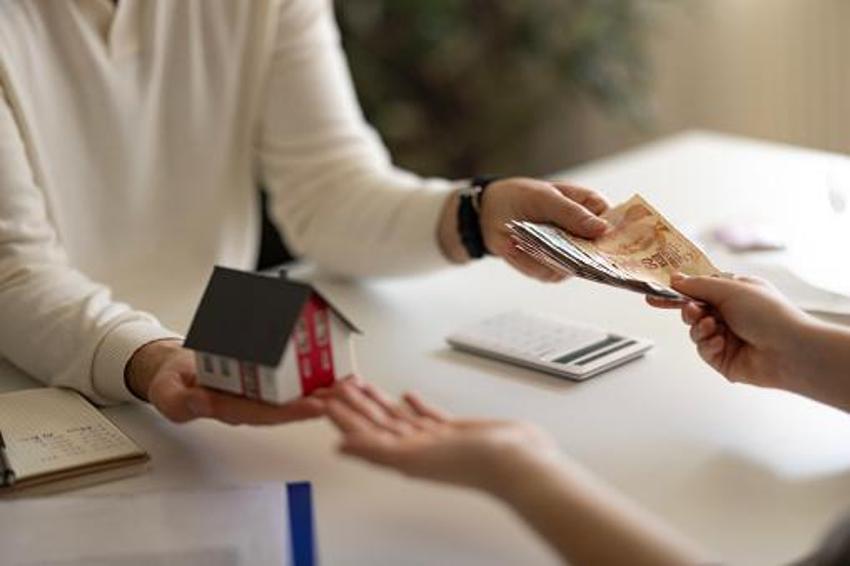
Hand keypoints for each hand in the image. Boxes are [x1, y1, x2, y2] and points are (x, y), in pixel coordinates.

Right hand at [126, 340, 325, 424]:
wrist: (170, 368)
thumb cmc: (172, 384)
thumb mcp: (168, 394)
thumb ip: (183, 401)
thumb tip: (202, 402)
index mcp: (230, 408)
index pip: (266, 413)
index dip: (292, 411)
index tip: (315, 407)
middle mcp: (249, 399)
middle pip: (287, 401)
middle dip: (316, 398)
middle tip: (342, 392)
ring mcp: (255, 385)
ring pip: (290, 386)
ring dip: (318, 383)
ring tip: (345, 379)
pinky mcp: (258, 368)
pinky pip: (284, 367)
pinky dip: (305, 363)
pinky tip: (327, 359)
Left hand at [326, 379, 560, 492]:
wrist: (514, 459)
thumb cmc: (471, 464)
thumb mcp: (414, 456)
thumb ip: (375, 450)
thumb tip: (340, 447)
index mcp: (403, 457)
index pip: (363, 433)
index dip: (343, 417)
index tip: (326, 400)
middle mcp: (415, 448)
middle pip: (377, 423)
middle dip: (356, 405)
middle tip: (338, 386)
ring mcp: (435, 439)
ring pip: (399, 418)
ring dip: (379, 402)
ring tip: (363, 386)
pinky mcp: (454, 431)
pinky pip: (428, 416)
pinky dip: (415, 405)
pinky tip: (408, 396)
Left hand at [480, 178, 609, 281]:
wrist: (491, 213)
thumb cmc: (522, 196)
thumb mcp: (546, 198)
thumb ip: (573, 214)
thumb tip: (602, 229)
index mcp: (592, 209)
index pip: (617, 226)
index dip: (621, 238)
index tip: (615, 246)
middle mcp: (585, 235)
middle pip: (599, 255)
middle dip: (584, 257)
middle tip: (562, 248)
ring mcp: (570, 254)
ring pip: (572, 268)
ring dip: (548, 258)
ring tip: (528, 241)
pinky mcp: (551, 268)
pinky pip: (548, 273)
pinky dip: (530, 262)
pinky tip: (516, 248)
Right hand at [646, 274, 814, 390]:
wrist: (789, 350)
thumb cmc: (769, 314)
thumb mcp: (730, 289)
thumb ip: (697, 285)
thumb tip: (675, 279)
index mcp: (735, 293)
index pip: (699, 288)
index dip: (678, 291)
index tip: (655, 293)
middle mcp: (730, 314)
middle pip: (692, 310)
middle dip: (688, 310)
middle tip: (692, 310)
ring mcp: (727, 336)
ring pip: (694, 331)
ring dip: (699, 328)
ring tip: (712, 328)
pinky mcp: (723, 358)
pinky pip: (702, 349)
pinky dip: (708, 345)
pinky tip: (721, 343)